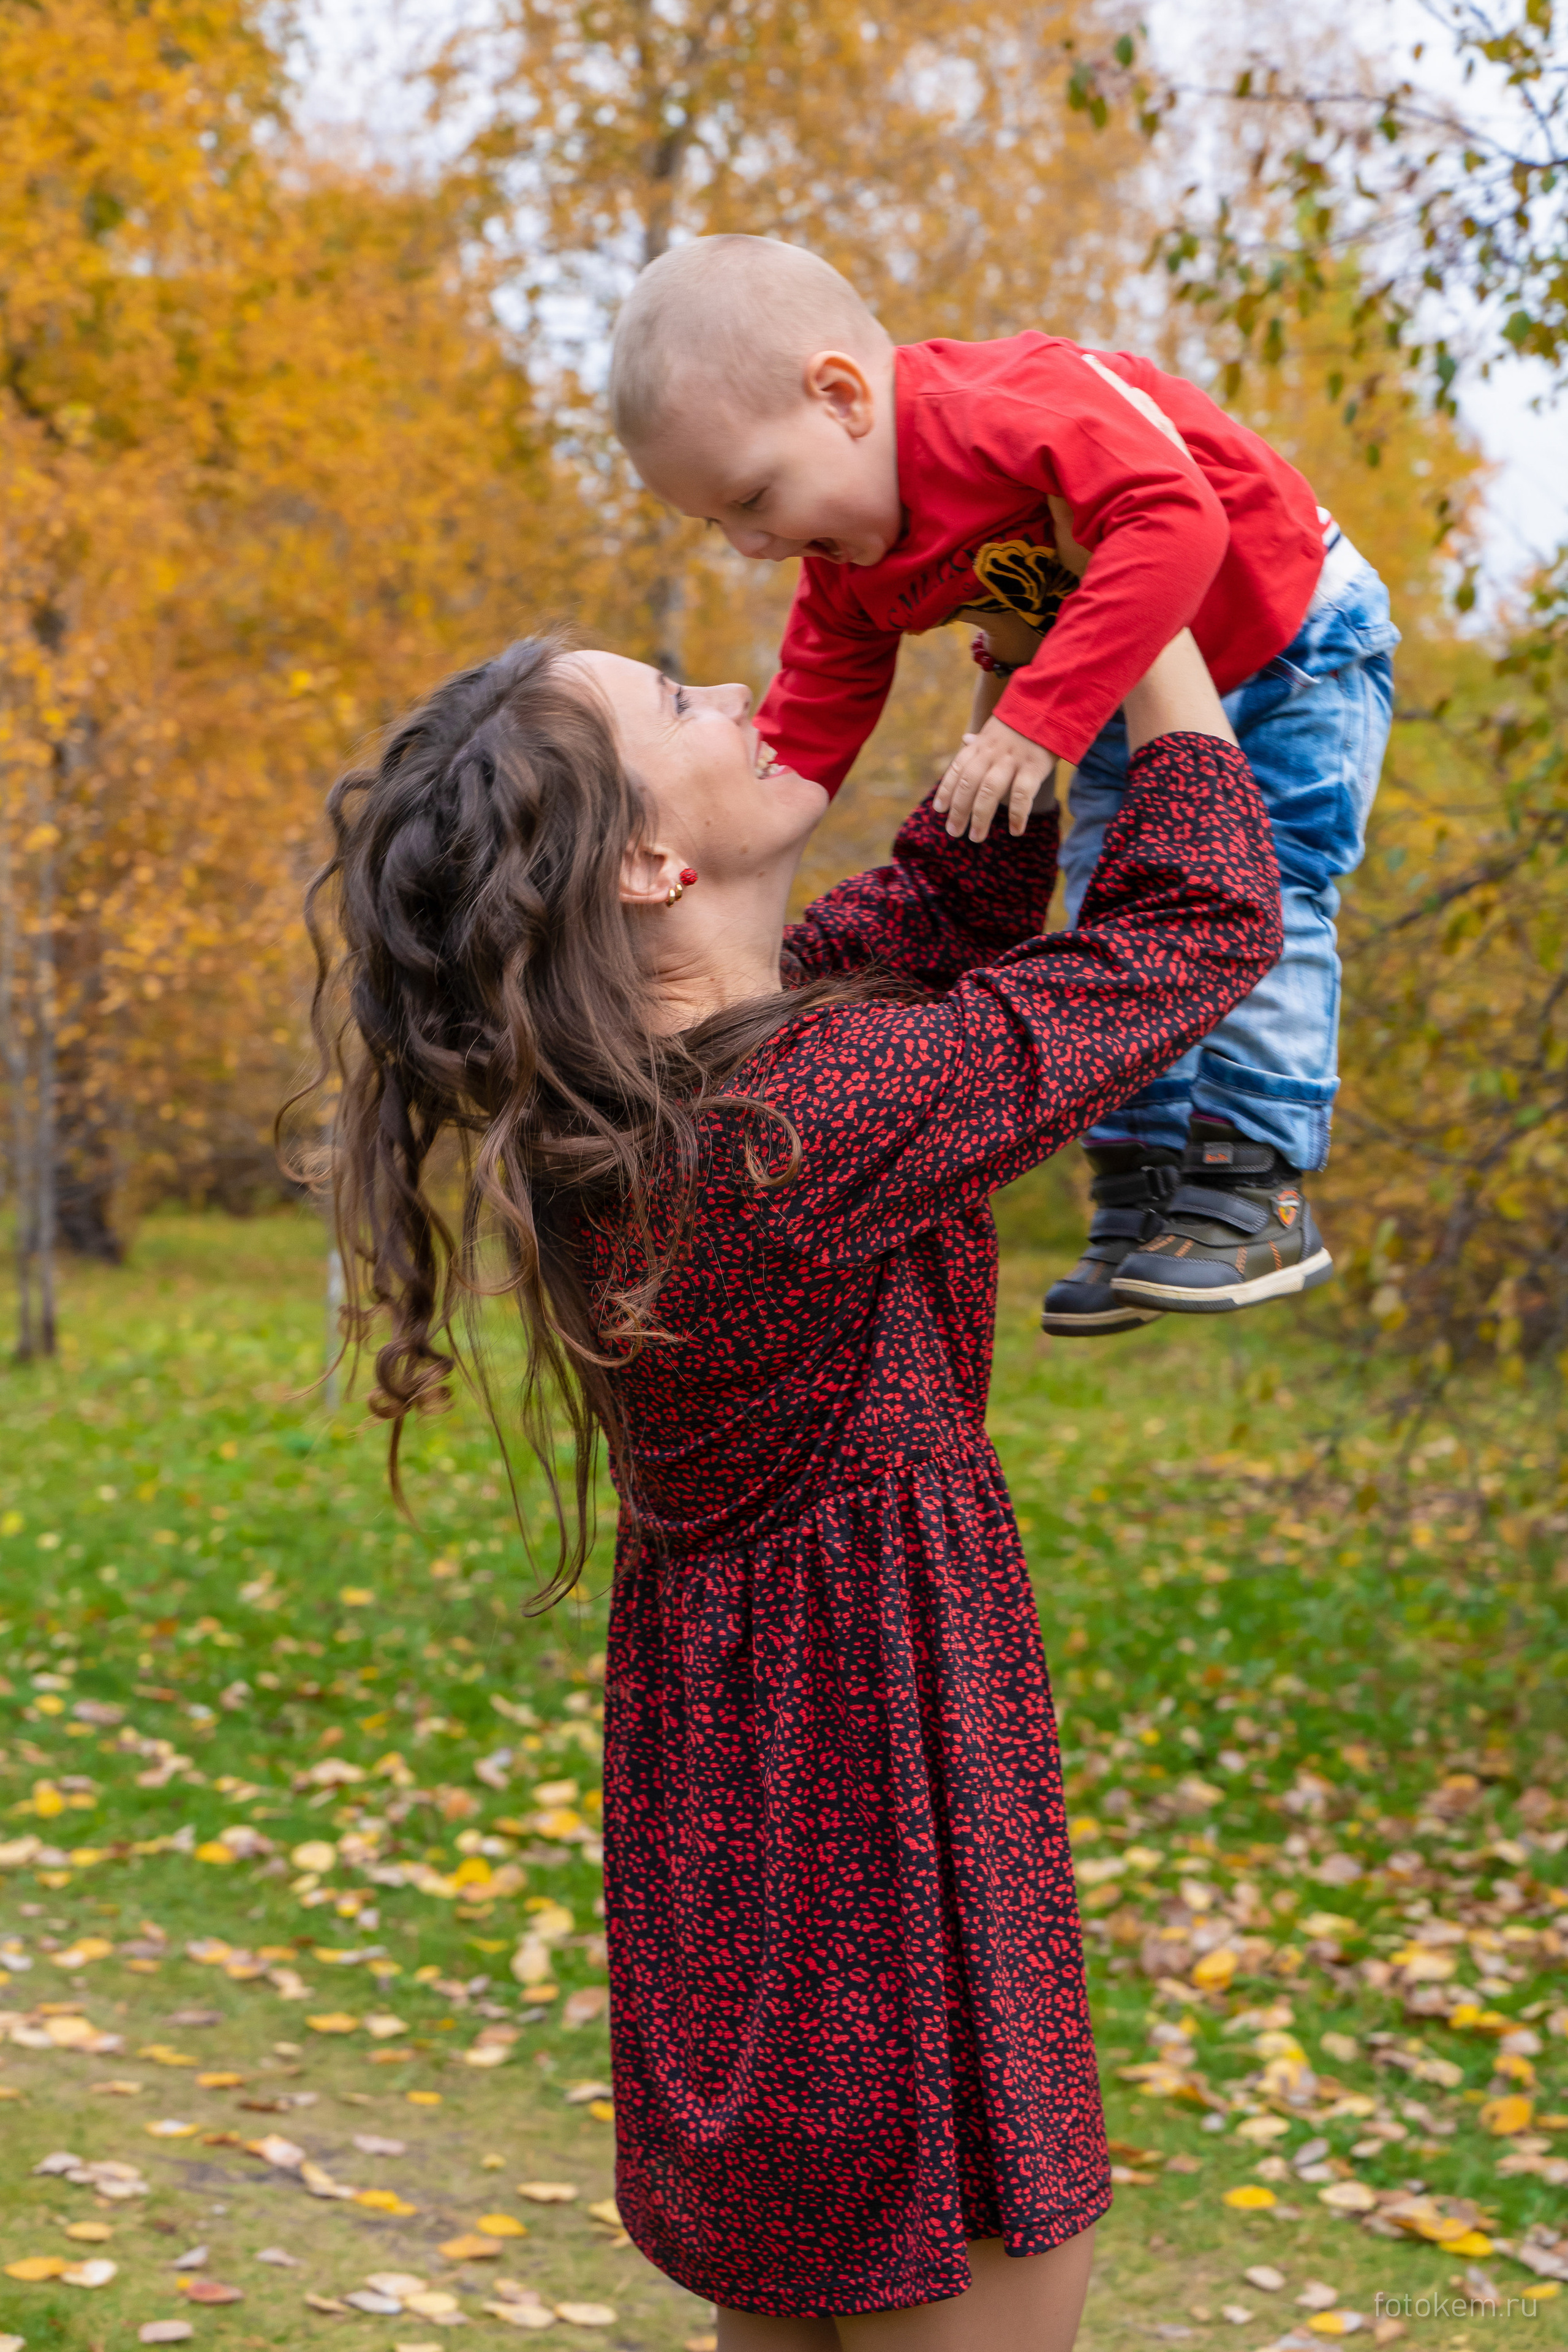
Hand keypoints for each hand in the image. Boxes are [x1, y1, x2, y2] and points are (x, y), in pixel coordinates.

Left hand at [935, 716, 1053, 842]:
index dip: (946, 789)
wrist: (1054, 704)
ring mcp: (1013, 759)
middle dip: (959, 809)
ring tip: (975, 837)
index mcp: (982, 744)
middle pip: (969, 783)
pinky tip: (1015, 831)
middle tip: (953, 831)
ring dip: (980, 816)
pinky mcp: (1034, 765)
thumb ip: (982, 739)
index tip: (939, 809)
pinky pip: (1021, 793)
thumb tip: (964, 741)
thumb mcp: (1000, 726)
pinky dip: (1017, 814)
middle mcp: (993, 752)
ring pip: (989, 790)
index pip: (958, 768)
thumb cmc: (1026, 721)